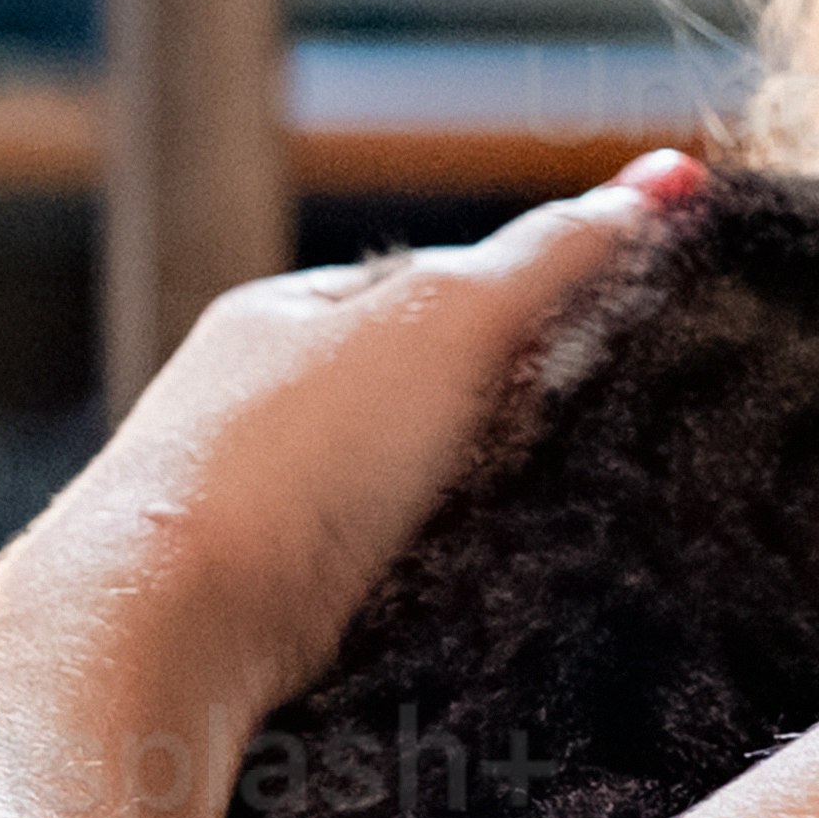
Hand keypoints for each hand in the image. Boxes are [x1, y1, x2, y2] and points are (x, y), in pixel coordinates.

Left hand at [60, 157, 707, 724]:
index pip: (436, 288)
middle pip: (420, 402)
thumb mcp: (446, 323)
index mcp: (279, 319)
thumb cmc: (287, 459)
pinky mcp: (261, 624)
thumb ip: (553, 258)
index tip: (632, 332)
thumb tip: (660, 182)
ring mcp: (251, 521)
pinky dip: (433, 595)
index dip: (540, 305)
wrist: (158, 635)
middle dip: (511, 423)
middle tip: (609, 445)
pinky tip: (476, 614)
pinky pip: (377, 596)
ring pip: (400, 507)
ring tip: (556, 538)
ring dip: (477, 520)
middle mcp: (253, 413)